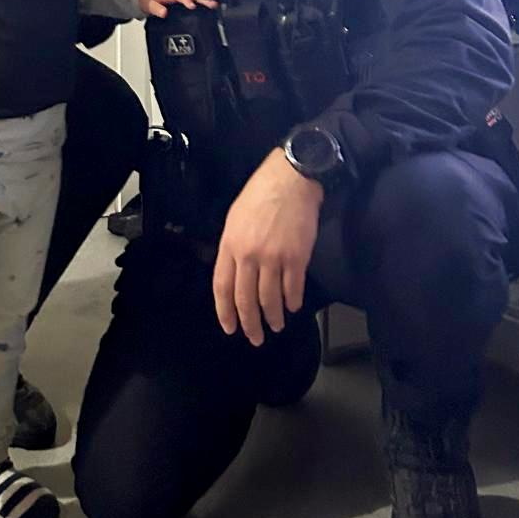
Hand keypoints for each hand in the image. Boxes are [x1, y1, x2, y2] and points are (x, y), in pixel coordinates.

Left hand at [212, 149, 322, 344]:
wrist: (291, 179)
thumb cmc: (261, 195)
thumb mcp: (235, 218)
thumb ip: (233, 247)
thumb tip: (235, 273)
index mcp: (229, 244)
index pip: (222, 287)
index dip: (225, 311)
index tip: (230, 328)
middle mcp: (248, 254)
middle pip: (245, 299)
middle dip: (250, 323)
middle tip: (255, 338)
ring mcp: (273, 257)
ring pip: (270, 298)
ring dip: (273, 317)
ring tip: (276, 325)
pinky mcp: (296, 257)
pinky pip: (293, 288)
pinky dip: (293, 301)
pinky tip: (293, 307)